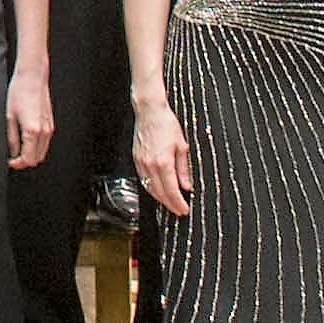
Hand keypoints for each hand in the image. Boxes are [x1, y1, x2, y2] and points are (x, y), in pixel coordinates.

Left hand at [2, 64, 53, 171]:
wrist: (32, 77)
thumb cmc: (19, 92)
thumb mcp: (9, 116)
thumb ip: (12, 138)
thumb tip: (13, 152)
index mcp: (32, 131)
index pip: (28, 159)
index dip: (18, 164)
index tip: (10, 162)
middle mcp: (44, 131)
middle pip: (37, 159)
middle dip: (25, 161)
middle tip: (13, 158)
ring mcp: (49, 127)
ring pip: (42, 152)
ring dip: (32, 154)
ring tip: (18, 150)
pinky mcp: (50, 123)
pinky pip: (45, 142)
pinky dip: (37, 146)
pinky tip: (26, 140)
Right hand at [128, 102, 191, 218]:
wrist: (149, 111)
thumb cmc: (166, 124)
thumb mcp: (182, 146)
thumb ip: (184, 169)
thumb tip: (187, 186)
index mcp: (164, 162)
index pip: (171, 190)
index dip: (178, 203)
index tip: (184, 210)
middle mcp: (150, 165)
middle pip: (160, 193)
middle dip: (170, 204)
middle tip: (179, 211)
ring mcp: (141, 162)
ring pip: (150, 188)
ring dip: (160, 199)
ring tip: (170, 204)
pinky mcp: (136, 159)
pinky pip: (143, 180)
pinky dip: (151, 188)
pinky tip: (158, 190)